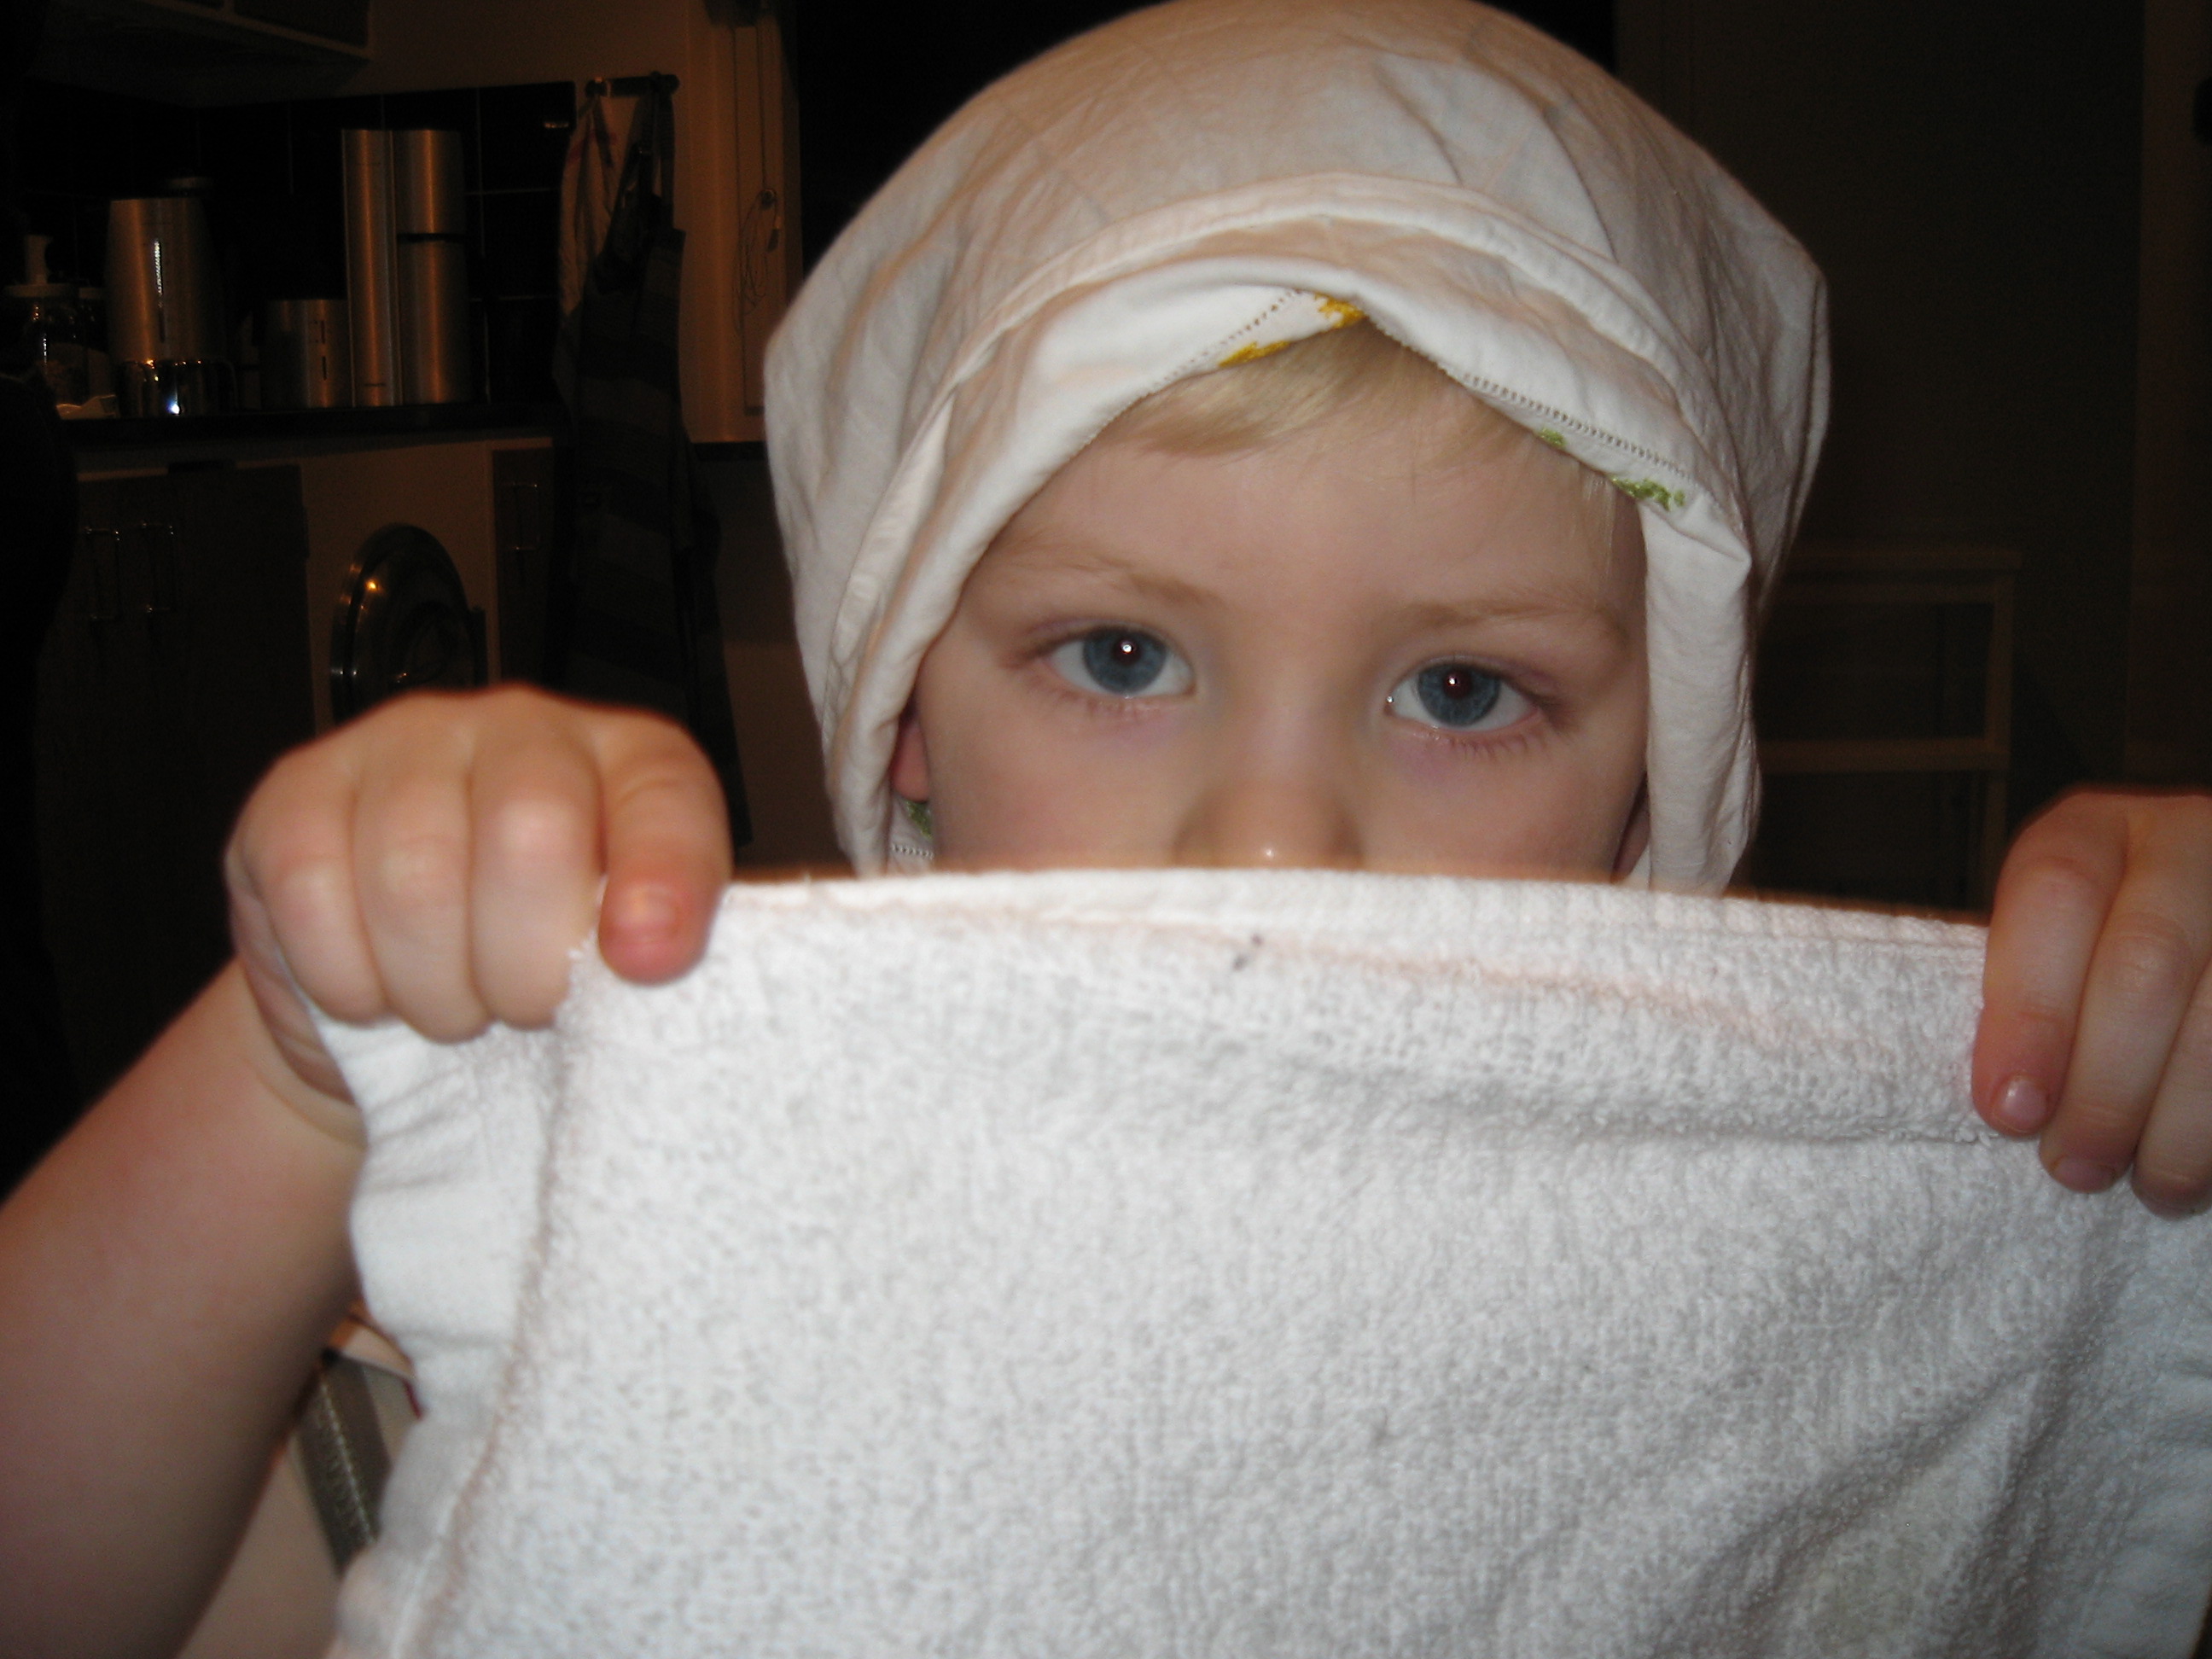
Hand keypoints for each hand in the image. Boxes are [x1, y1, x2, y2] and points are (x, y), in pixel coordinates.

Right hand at [225, 686, 732, 1105]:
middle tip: (522, 1014)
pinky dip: (345, 976)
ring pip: (416, 875)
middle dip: (526, 966)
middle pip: (530, 833)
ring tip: (453, 1009)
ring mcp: (403, 742)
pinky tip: (372, 992)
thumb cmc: (530, 968)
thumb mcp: (615, 964)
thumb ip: (650, 950)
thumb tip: (648, 955)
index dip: (663, 879)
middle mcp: (524, 727)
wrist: (393, 1001)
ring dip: (436, 986)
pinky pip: (312, 888)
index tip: (646, 965)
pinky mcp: (295, 787)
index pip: (665, 798)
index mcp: (632, 761)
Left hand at [1974, 788, 2211, 1213]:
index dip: (2030, 1008)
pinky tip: (2209, 1166)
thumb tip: (2008, 1101)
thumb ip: (2025, 992)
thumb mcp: (2050, 944)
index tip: (2010, 1110)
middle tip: (2074, 1167)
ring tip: (2154, 1186)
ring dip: (2186, 1120)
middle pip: (2147, 964)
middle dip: (2106, 1086)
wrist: (2200, 916)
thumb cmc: (2095, 951)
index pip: (2057, 894)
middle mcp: (2190, 839)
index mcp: (2094, 830)